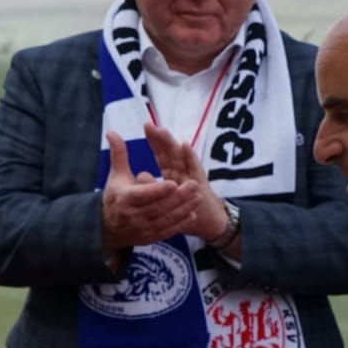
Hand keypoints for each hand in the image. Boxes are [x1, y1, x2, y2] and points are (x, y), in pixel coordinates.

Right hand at [100, 131, 202, 252]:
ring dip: (183, 209)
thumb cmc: (115, 196)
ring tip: (198, 197)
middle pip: (158, 207)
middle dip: (177, 197)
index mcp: (125, 198)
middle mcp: (133, 215)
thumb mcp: (116, 175)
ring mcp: (142, 228)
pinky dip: (180, 223)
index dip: (158, 190)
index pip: (143, 194)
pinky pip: (167, 231)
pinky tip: (192, 214)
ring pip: (166, 219)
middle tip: (193, 185)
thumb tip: (112, 132)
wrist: (106, 227)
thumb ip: (118, 154)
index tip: (172, 183)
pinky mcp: (149, 237)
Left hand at [142, 124, 228, 242]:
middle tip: (150, 124)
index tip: (147, 127)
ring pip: (181, 157)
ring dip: (172, 144)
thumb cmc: (186, 210)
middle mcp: (182, 172)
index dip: (155, 141)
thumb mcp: (166, 199)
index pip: (162, 155)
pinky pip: (195, 169)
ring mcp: (192, 176)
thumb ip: (152, 187)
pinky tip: (185, 146)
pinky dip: (190, 157)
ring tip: (163, 131)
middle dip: (160, 138)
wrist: (208, 222)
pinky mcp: (200, 183)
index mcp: (173, 174)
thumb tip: (139, 176)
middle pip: (170, 152)